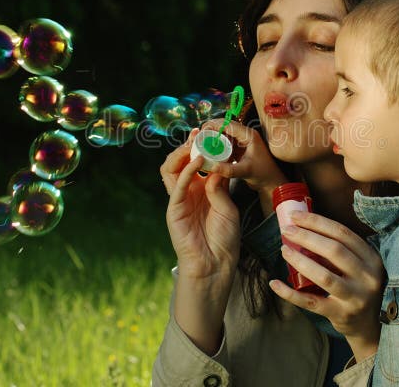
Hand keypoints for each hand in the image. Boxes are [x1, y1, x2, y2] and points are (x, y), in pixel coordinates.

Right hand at [161, 129, 241, 281]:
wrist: (216, 264)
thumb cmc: (224, 238)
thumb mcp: (227, 207)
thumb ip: (220, 186)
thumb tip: (216, 164)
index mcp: (201, 190)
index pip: (198, 163)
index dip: (202, 148)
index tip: (212, 134)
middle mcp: (188, 192)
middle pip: (181, 162)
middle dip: (188, 146)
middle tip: (199, 133)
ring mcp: (179, 200)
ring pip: (171, 170)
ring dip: (181, 154)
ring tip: (194, 143)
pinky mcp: (174, 209)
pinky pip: (176, 186)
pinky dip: (186, 171)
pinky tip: (197, 161)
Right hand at [201, 119, 287, 215]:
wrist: (271, 182)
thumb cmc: (263, 175)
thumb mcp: (244, 172)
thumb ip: (228, 169)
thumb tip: (210, 166)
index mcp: (249, 135)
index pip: (228, 124)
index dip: (213, 125)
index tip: (201, 132)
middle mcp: (245, 134)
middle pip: (224, 126)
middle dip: (210, 130)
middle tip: (198, 138)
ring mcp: (242, 140)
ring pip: (224, 133)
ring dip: (213, 137)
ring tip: (201, 143)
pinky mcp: (239, 147)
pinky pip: (225, 142)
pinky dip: (217, 144)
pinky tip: (209, 151)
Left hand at [268, 211, 384, 362]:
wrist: (368, 325)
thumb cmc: (356, 286)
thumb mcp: (359, 265)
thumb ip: (341, 249)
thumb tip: (304, 225)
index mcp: (372, 258)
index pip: (343, 233)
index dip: (317, 222)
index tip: (296, 216)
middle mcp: (367, 277)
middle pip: (333, 250)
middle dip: (306, 237)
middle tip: (286, 230)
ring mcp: (356, 297)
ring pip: (323, 276)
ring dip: (300, 261)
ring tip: (284, 251)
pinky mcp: (341, 314)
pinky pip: (311, 302)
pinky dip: (290, 293)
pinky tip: (275, 283)